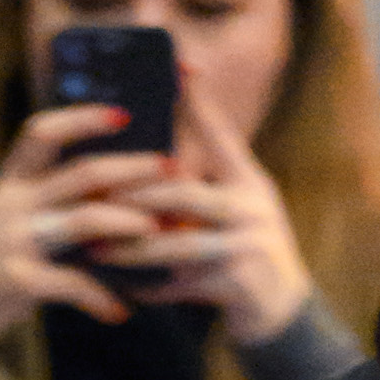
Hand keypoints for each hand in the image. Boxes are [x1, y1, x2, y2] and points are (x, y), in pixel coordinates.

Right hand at [0, 102, 175, 350]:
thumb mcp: (3, 216)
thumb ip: (42, 198)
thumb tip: (100, 186)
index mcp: (11, 182)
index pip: (44, 132)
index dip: (84, 118)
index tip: (123, 113)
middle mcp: (13, 203)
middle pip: (80, 172)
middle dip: (130, 168)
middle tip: (169, 167)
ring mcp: (15, 241)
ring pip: (82, 220)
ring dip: (125, 223)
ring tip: (155, 229)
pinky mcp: (17, 281)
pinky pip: (70, 285)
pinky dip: (99, 299)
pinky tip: (120, 311)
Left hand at [86, 83, 313, 350]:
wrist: (284, 315)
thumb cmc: (248, 257)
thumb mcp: (237, 212)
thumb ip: (205, 188)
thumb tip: (157, 164)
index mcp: (250, 182)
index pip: (221, 133)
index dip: (198, 100)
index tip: (177, 64)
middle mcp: (253, 207)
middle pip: (184, 192)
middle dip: (136, 195)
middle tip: (95, 196)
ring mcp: (248, 245)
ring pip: (178, 243)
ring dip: (133, 248)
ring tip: (97, 249)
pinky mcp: (239, 284)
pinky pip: (182, 285)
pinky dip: (151, 289)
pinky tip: (122, 290)